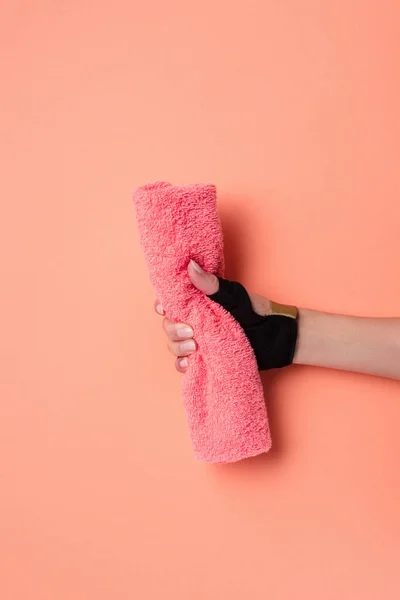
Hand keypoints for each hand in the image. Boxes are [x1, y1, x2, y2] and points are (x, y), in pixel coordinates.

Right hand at [155, 260, 272, 373]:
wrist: (279, 341)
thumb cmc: (259, 314)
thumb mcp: (236, 298)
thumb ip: (213, 285)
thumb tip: (190, 266)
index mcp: (199, 302)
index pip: (171, 301)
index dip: (163, 305)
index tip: (165, 308)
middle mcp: (196, 321)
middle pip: (169, 324)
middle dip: (174, 329)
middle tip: (191, 331)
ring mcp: (199, 341)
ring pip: (174, 344)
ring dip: (178, 346)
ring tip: (194, 347)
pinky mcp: (204, 359)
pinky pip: (183, 363)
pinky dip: (182, 364)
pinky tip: (189, 363)